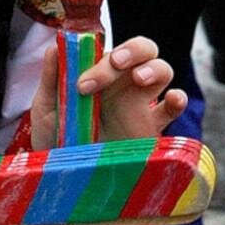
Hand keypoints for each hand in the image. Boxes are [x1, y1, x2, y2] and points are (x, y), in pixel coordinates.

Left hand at [29, 35, 187, 147]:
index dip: (102, 56)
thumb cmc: (55, 138)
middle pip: (143, 50)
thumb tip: (55, 47)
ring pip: (162, 70)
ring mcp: (140, 106)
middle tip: (117, 64)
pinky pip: (174, 107)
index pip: (110, 50)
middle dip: (133, 50)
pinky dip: (178, 98)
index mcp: (99, 75)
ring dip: (153, 68)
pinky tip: (172, 99)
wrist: (64, 177)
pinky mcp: (152, 129)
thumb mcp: (47, 107)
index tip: (83, 84)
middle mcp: (122, 85)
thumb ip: (52, 77)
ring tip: (139, 78)